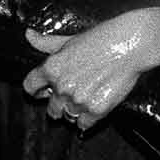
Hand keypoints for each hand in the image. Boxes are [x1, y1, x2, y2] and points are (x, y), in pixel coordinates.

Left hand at [21, 10, 159, 130]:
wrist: (131, 44)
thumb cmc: (101, 39)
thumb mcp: (70, 39)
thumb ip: (47, 43)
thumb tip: (28, 35)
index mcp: (51, 67)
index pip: (30, 87)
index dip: (36, 90)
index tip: (42, 91)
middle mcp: (62, 86)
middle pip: (50, 108)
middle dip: (58, 103)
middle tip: (72, 94)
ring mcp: (79, 100)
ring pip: (67, 117)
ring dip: (73, 111)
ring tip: (85, 99)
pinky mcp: (97, 110)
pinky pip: (84, 124)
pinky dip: (87, 119)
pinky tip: (94, 107)